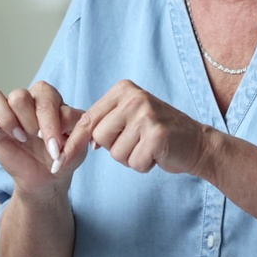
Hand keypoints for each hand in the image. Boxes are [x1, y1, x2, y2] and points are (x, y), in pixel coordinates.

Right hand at [0, 81, 83, 193]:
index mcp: (50, 99)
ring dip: (7, 121)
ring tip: (19, 137)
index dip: (50, 124)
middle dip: (29, 124)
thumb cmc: (63, 157)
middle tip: (35, 140)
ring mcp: (6, 109)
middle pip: (20, 95)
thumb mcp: (78, 148)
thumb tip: (63, 132)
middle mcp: (27, 99)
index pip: (46, 98)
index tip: (54, 148)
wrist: (46, 179)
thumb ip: (78, 135)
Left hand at [58, 80, 213, 174]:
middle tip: (137, 142)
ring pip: (116, 153)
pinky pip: (134, 163)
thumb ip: (104, 124)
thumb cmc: (158, 134)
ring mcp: (146, 115)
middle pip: (99, 138)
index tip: (58, 160)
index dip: (74, 142)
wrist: (197, 143)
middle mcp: (134, 98)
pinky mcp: (157, 135)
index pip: (88, 119)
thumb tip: (72, 142)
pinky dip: (144, 165)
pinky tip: (157, 154)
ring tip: (149, 147)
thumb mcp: (129, 119)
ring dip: (131, 158)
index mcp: (123, 90)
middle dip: (115, 149)